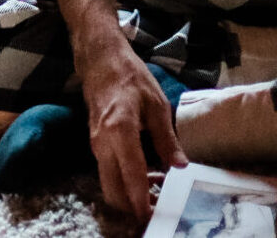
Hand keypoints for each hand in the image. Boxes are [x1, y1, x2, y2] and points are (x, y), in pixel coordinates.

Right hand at [49, 0, 184, 223]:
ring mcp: (96, 145)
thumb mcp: (157, 104)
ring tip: (155, 194)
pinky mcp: (96, 144)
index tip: (154, 217)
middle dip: (133, 207)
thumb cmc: (130, 77)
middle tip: (157, 210)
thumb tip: (180, 167)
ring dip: (128, 195)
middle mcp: (103, 144)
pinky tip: (144, 178)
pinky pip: (107, 171)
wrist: (100, 60)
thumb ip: (166, 138)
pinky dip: (123, 181)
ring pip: (108, 183)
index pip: (131, 177)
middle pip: (113, 190)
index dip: (142, 201)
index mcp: (120, 132)